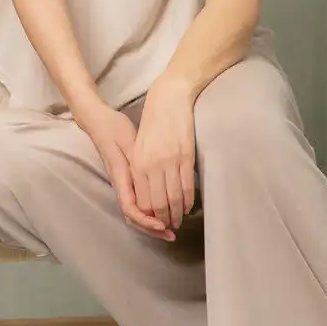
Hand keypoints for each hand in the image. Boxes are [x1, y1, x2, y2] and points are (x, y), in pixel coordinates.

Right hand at [77, 99, 176, 241]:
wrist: (100, 122)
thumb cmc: (114, 129)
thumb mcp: (129, 142)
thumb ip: (139, 162)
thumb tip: (151, 181)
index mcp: (121, 178)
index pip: (131, 209)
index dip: (147, 220)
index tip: (162, 224)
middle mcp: (121, 186)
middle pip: (134, 217)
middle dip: (152, 229)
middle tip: (172, 234)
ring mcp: (124, 185)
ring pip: (135, 213)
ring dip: (152, 223)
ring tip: (169, 230)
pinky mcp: (128, 182)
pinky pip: (137, 204)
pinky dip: (149, 213)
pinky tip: (161, 213)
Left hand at [131, 78, 196, 232]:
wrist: (169, 98)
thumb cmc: (152, 121)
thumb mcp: (139, 145)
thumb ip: (140, 168)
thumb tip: (146, 191)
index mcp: (138, 163)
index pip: (143, 200)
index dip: (149, 216)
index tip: (155, 223)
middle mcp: (153, 165)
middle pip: (159, 203)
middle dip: (164, 219)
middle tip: (169, 227)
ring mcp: (171, 162)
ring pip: (174, 197)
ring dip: (177, 213)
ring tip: (179, 221)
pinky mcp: (186, 156)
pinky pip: (187, 186)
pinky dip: (188, 200)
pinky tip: (188, 206)